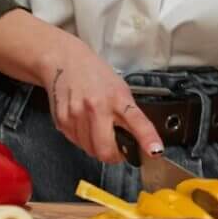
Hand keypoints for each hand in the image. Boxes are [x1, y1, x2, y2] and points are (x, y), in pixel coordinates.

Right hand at [42, 36, 161, 163]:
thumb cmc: (96, 74)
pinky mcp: (61, 122)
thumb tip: (138, 139)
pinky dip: (84, 140)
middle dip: (114, 156)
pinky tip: (85, 124)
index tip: (155, 151)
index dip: (147, 139)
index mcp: (117, 98)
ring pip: (90, 150)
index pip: (137, 122)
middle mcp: (95, 108)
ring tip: (99, 129)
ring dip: (97, 148)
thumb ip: (129, 113)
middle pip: (105, 150)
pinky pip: (76, 143)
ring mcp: (76, 116)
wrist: (64, 62)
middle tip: (119, 150)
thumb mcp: (121, 89)